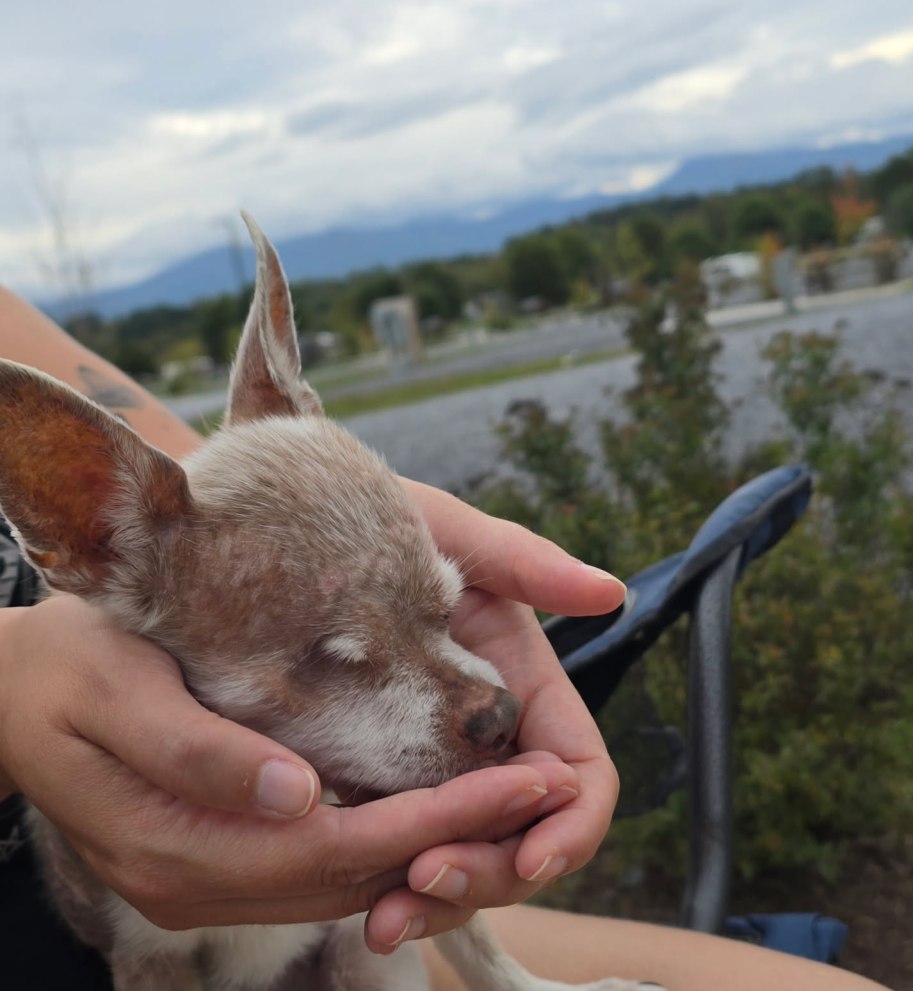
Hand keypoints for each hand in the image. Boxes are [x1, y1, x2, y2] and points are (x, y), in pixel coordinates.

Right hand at [0, 595, 583, 930]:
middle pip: (358, 877)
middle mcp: (201, 882)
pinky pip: (320, 868)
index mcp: (180, 845)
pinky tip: (439, 803)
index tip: (525, 777)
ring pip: (347, 885)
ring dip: (438, 845)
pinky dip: (389, 843)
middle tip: (549, 786)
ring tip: (519, 796)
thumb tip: (302, 797)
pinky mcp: (219, 860)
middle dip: (464, 835)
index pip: (343, 848)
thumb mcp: (120, 691)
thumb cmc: (68, 667)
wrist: (13, 692)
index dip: (442, 819)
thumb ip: (201, 752)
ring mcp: (209, 881)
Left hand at [362, 483, 623, 951]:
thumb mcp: (447, 534)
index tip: (531, 857)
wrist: (277, 533)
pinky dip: (393, 884)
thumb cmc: (373, 520)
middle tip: (422, 884)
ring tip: (382, 916)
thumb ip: (525, 564)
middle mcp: (487, 735)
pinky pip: (405, 852)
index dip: (568, 827)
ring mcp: (435, 764)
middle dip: (491, 872)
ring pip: (468, 857)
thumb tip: (614, 594)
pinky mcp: (380, 781)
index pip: (575, 775)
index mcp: (519, 685)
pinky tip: (358, 898)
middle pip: (525, 834)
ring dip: (443, 897)